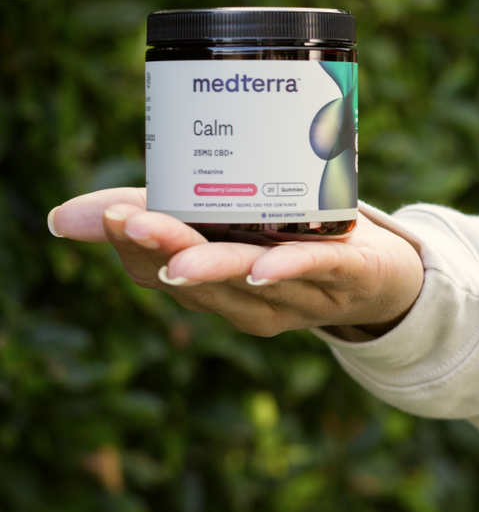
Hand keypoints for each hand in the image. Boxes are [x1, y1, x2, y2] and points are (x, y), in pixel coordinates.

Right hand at [47, 188, 424, 337]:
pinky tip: (264, 266)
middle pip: (205, 281)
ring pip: (254, 282)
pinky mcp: (349, 275)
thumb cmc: (293, 244)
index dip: (135, 247)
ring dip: (218, 265)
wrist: (382, 272)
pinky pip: (318, 272)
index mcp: (218, 287)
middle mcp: (253, 300)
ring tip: (181, 255)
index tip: (111, 214)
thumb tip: (63, 216)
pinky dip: (291, 267)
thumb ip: (156, 211)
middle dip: (167, 253)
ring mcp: (302, 294)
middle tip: (131, 224)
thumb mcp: (225, 222)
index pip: (162, 273)